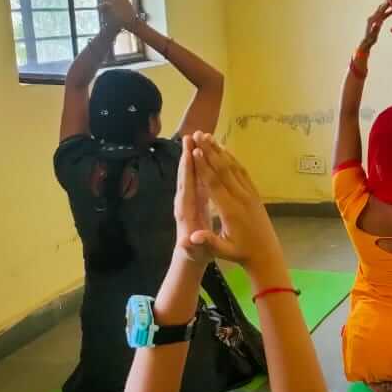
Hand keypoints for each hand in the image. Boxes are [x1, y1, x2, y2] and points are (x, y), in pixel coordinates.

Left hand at [174, 137, 212, 264]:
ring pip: (190, 173)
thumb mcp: (196, 252)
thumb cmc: (196, 254)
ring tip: (198, 138)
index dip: (188, 169)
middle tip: (191, 136)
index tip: (190, 152)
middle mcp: (185, 201)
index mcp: (186, 211)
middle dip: (187, 155)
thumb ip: (192, 245)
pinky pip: (197, 178)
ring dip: (193, 156)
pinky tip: (206, 153)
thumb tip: (188, 242)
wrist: (190, 256)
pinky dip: (200, 165)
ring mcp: (189, 199)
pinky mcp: (196, 199)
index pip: (187, 186)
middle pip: (185, 174)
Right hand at [187, 132, 286, 281]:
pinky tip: (225, 150)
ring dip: (220, 151)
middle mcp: (242, 198)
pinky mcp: (255, 195)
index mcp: (231, 210)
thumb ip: (208, 242)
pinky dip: (233, 160)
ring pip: (234, 168)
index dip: (204, 166)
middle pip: (224, 170)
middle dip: (210, 151)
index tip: (195, 150)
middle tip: (198, 134)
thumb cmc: (241, 254)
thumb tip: (192, 237)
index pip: (215, 184)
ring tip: (208, 136)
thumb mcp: (223, 251)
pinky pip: (243, 173)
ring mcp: (250, 195)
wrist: (266, 254)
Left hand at [358, 0, 391, 52]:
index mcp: (372, 20)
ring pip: (381, 10)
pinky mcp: (375, 21)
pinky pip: (382, 15)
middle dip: (386, 3)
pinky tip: (391, 11)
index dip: (385, 6)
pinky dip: (387, 12)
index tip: (389, 1)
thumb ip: (375, 29)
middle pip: (380, 8)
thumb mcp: (373, 35)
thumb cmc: (370, 39)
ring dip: (387, 6)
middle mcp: (372, 18)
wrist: (366, 42)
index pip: (380, 12)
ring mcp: (373, 19)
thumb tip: (378, 24)